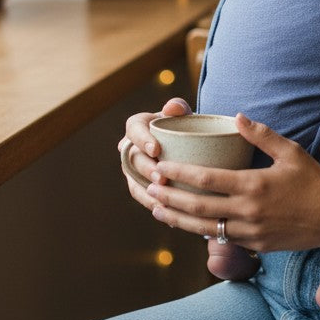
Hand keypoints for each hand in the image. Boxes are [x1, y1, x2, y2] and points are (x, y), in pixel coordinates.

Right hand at [119, 97, 190, 211]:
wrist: (188, 144)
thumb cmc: (184, 125)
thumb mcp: (183, 114)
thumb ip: (178, 107)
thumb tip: (172, 108)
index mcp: (137, 126)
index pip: (134, 129)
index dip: (142, 140)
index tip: (156, 149)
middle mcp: (131, 148)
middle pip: (133, 159)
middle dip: (146, 170)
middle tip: (162, 178)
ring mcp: (133, 169)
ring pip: (134, 182)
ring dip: (148, 192)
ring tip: (164, 200)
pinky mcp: (140, 185)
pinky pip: (142, 196)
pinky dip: (153, 204)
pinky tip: (167, 212)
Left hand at [146, 114, 319, 251]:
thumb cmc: (314, 180)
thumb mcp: (291, 152)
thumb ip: (261, 135)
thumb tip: (237, 116)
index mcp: (254, 185)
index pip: (206, 179)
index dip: (180, 174)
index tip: (161, 168)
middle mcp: (248, 212)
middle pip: (198, 207)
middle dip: (170, 197)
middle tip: (149, 189)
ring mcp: (250, 233)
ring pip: (204, 229)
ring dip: (178, 220)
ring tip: (158, 210)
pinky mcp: (255, 246)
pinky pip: (222, 238)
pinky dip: (202, 232)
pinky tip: (188, 224)